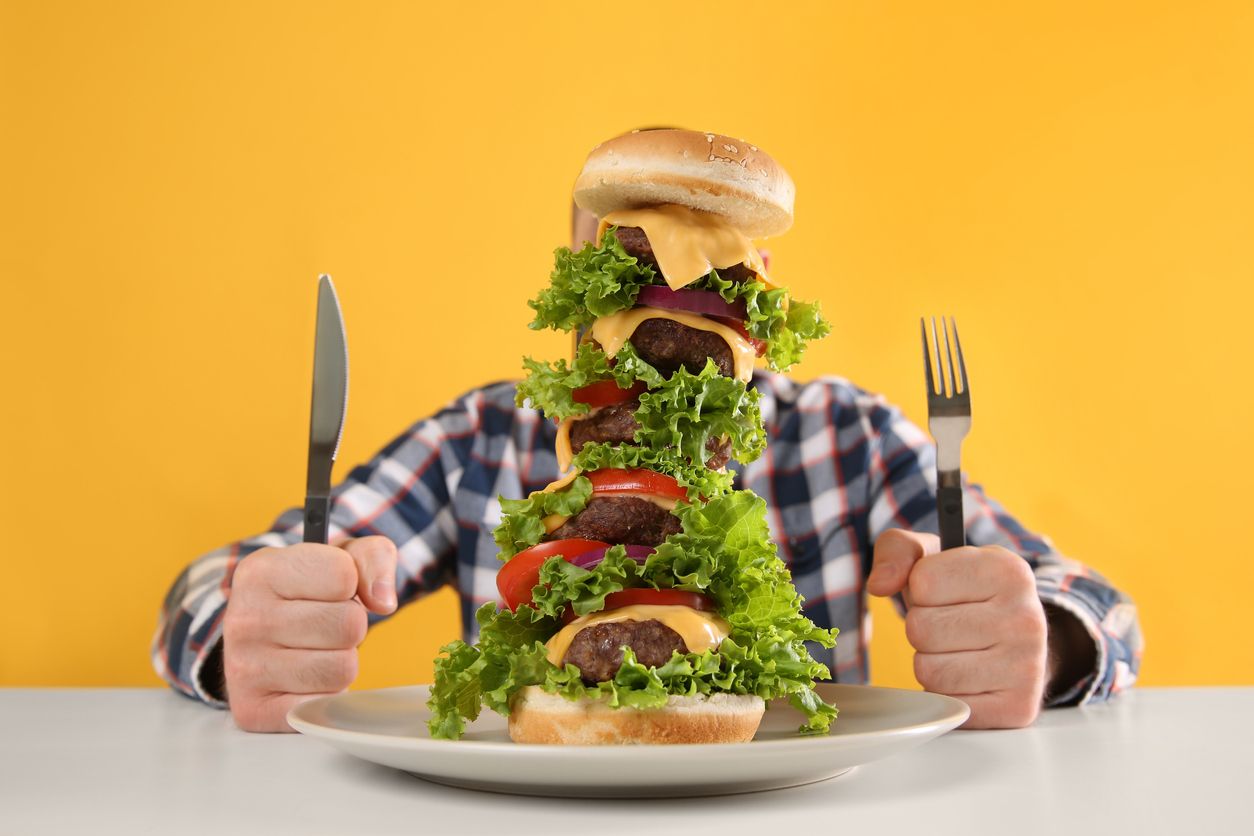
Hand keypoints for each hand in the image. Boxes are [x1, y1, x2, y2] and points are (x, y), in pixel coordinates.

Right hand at [222, 536, 398, 731]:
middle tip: (326, 625)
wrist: (258, 637)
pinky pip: (324, 707)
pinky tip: (304, 681)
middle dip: (351, 626)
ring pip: (342, 669)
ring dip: (340, 662)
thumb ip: (373, 559)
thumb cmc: (309, 593)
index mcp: (260, 571)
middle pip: (349, 625)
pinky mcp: (251, 710)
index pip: (343, 576)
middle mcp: (244, 618)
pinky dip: (326, 696)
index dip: (351, 584)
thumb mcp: (341, 558)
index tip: (332, 588)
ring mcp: (243, 667)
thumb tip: (384, 602)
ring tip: (315, 652)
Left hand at [867, 529, 1046, 728]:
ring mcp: (1027, 666)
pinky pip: (945, 703)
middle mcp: (1027, 616)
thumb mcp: (932, 558)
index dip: (920, 590)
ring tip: (959, 651)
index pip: (922, 582)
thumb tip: (879, 584)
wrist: (1015, 643)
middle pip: (920, 628)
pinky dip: (945, 693)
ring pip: (929, 670)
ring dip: (931, 662)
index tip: (945, 593)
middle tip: (950, 627)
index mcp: (1008, 570)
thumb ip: (897, 551)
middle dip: (922, 629)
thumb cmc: (965, 596)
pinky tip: (969, 679)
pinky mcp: (1017, 707)